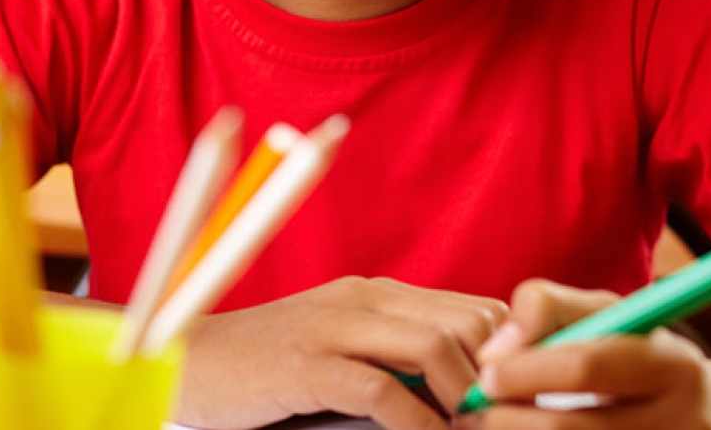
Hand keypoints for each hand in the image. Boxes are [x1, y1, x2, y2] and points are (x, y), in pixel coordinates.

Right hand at [173, 276, 507, 429]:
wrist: (186, 365)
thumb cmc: (271, 366)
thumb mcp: (343, 346)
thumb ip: (396, 352)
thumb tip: (464, 384)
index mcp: (381, 292)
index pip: (475, 308)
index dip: (512, 350)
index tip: (524, 393)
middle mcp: (366, 298)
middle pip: (467, 322)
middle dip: (500, 373)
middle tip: (508, 417)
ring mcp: (335, 327)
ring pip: (434, 348)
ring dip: (466, 397)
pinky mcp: (307, 365)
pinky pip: (382, 390)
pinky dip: (418, 422)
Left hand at [465, 279, 710, 429]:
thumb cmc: (643, 359)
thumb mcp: (613, 317)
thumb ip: (551, 309)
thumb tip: (494, 350)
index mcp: (674, 366)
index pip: (589, 365)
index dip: (526, 370)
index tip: (486, 373)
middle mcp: (684, 423)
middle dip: (507, 422)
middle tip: (478, 415)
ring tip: (496, 428)